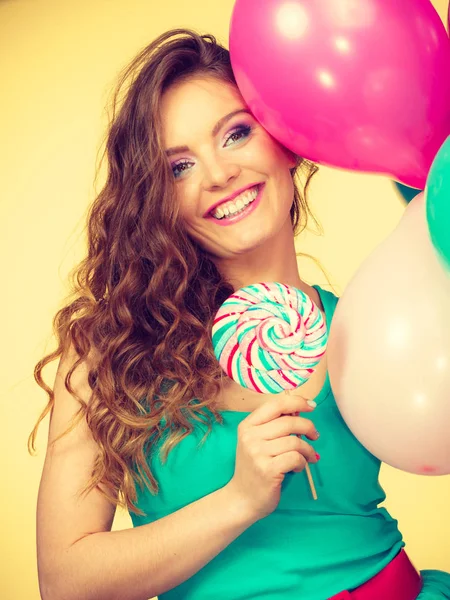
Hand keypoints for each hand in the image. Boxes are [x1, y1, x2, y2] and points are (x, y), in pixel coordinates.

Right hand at [227, 394, 318, 520]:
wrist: (242, 498)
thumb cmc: (254, 467)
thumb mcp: (257, 441)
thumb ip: (274, 425)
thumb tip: (300, 409)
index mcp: (248, 425)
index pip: (276, 404)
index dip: (297, 401)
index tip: (311, 406)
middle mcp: (250, 436)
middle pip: (289, 422)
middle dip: (308, 427)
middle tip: (315, 436)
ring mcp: (257, 453)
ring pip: (295, 441)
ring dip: (308, 449)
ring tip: (310, 456)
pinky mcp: (268, 470)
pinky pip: (295, 458)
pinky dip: (302, 462)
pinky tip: (299, 467)